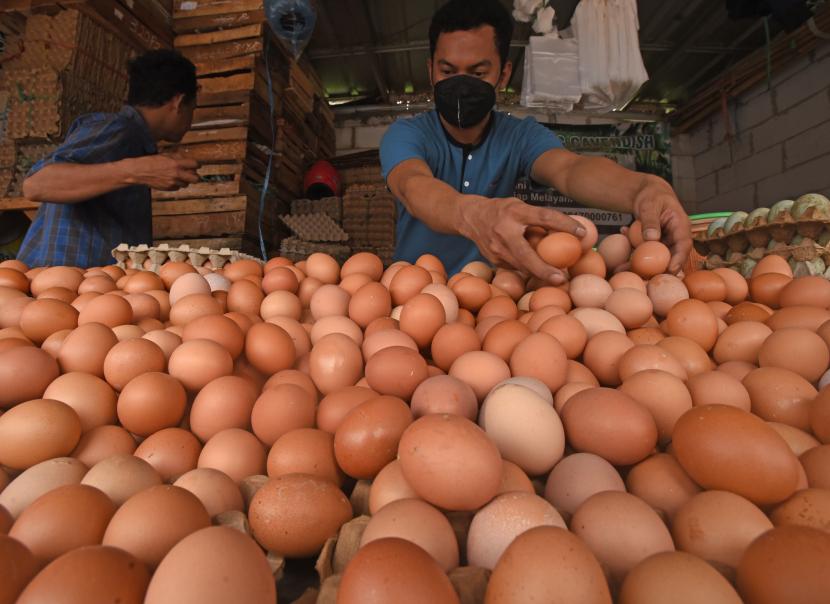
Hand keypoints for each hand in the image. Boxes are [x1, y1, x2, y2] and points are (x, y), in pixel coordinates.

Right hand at [124, 154, 199, 190]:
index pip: (195, 164)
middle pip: (195, 179)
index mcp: (176, 163)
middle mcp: (176, 174)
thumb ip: (177, 157)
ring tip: (180, 176)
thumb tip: (186, 159)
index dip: (197, 165)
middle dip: (196, 176)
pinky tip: (172, 180)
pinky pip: (178, 187)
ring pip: (187, 184)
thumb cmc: (151, 161)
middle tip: (193, 174)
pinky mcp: (168, 188)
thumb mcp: (165, 155)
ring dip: (185, 180)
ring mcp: (173, 182)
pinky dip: (177, 184)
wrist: (140, 171)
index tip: (197, 165)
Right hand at [458, 196, 584, 284]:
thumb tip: (567, 231)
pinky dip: (528, 270)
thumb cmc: (502, 210)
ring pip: (521, 266)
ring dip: (539, 274)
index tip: (582, 233)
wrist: (469, 216)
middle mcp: (504, 231)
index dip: (564, 224)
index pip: (544, 217)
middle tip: (561, 278)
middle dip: (544, 269)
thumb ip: (537, 219)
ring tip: (557, 279)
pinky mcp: (493, 259)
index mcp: (515, 212)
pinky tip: (538, 273)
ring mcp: (496, 248)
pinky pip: (515, 267)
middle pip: (526, 254)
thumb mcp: (519, 206)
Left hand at [628, 178, 691, 273]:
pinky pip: (643, 253)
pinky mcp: (652, 245)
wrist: (646, 193)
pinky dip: (631, 254)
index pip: (684, 245)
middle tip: (644, 278)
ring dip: (640, 264)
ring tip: (621, 267)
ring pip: (656, 258)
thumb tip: (652, 238)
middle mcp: (674, 237)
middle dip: (658, 269)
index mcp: (680, 225)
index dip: (679, 259)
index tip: (671, 270)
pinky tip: (619, 246)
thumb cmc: (652, 195)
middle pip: (671, 257)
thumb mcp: (650, 205)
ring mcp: (663, 242)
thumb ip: (650, 221)